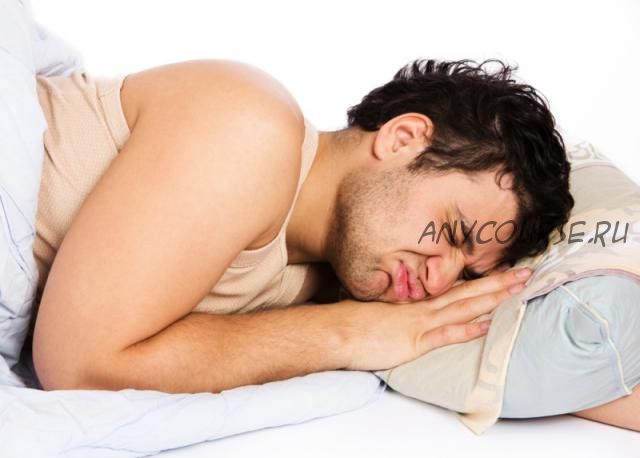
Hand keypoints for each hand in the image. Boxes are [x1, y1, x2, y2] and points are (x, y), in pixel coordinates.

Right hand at [339, 267, 531, 370]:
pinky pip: (444, 334)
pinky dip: (467, 330)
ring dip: (493, 297)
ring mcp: (419, 323)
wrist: (333, 332)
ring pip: (463, 306)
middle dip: (499, 282)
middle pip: (467, 291)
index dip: (481, 280)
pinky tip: (487, 324)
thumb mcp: (379, 312)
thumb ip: (397, 311)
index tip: (503, 271)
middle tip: (526, 273)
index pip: (454, 288)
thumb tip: (405, 312)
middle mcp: (422, 308)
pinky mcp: (413, 341)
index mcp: (416, 302)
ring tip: (519, 289)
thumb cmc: (351, 323)